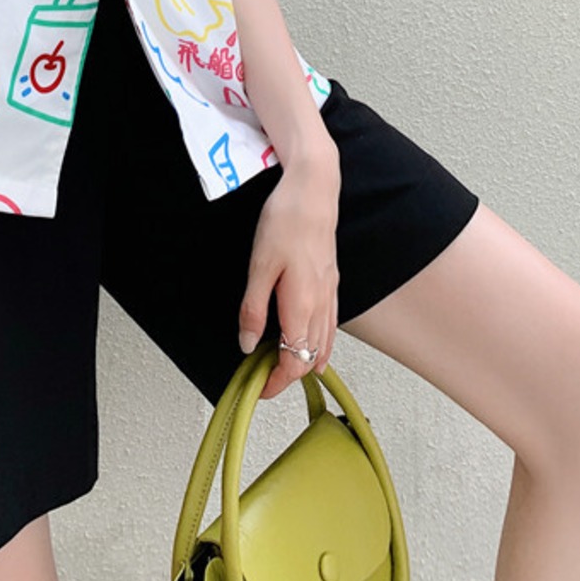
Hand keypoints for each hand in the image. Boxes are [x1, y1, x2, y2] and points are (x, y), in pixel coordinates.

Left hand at [238, 160, 340, 400]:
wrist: (313, 190)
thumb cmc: (286, 220)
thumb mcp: (259, 265)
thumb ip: (253, 308)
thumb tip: (247, 344)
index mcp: (301, 305)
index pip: (292, 361)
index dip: (276, 382)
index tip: (258, 390)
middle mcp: (320, 304)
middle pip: (309, 359)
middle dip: (287, 376)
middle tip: (262, 382)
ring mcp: (330, 293)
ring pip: (322, 345)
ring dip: (304, 363)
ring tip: (280, 368)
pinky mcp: (331, 282)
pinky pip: (330, 326)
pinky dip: (319, 345)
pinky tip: (311, 345)